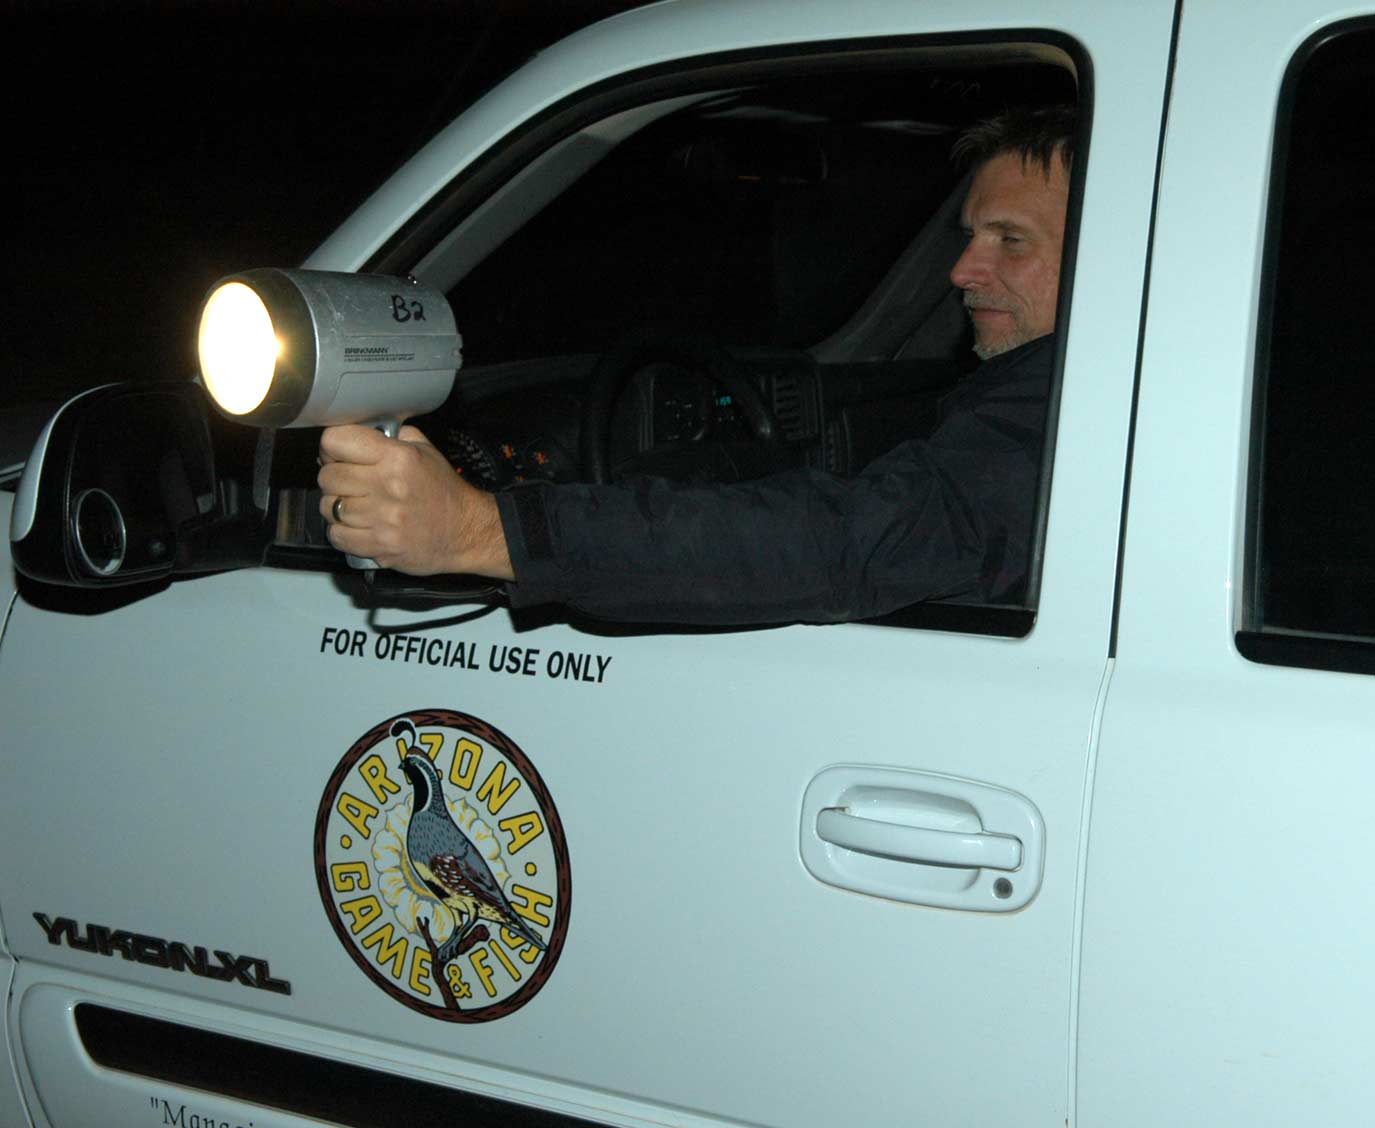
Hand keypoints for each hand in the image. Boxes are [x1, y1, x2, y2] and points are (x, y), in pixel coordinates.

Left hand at [317, 425, 513, 578]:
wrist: (466, 532)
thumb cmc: (443, 492)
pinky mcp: (380, 545)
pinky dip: (341, 532)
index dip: (331, 447)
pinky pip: (336, 536)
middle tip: (349, 483)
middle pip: (327, 476)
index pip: (336, 441)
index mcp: (397, 457)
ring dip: (337, 507)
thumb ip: (392, 436)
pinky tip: (357, 527)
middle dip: (334, 479)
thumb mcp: (425, 450)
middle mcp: (388, 485)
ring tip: (356, 506)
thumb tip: (359, 431)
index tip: (337, 454)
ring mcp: (383, 518)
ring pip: (328, 508)